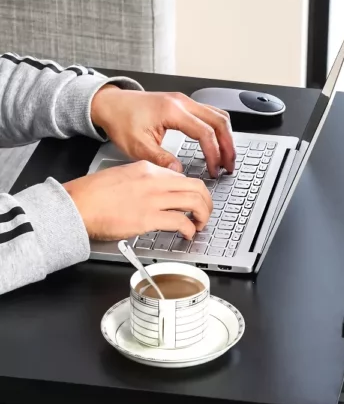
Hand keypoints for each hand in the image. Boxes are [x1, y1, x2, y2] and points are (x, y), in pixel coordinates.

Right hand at [63, 161, 212, 240]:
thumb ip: (144, 182)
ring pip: (194, 202)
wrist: (76, 204)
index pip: (182, 177)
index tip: (195, 201)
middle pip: (196, 187)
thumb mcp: (124, 176)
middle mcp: (154, 181)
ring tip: (199, 225)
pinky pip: (181, 221)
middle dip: (207, 202)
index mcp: (148, 169)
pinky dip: (190, 229)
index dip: (194, 191)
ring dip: (202, 216)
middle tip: (205, 213)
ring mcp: (153, 199)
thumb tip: (160, 193)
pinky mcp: (148, 218)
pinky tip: (187, 234)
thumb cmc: (93, 195)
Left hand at [91, 86, 235, 176]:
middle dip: (228, 146)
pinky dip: (218, 129)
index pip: (205, 132)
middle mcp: (182, 102)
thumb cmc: (121, 120)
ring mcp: (185, 101)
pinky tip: (217, 143)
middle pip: (219, 121)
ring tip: (226, 157)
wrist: (110, 104)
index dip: (213, 153)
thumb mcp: (137, 146)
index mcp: (172, 111)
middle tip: (229, 166)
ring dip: (226, 137)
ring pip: (218, 115)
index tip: (213, 170)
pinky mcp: (184, 104)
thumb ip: (160, 160)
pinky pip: (210, 114)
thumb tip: (180, 172)